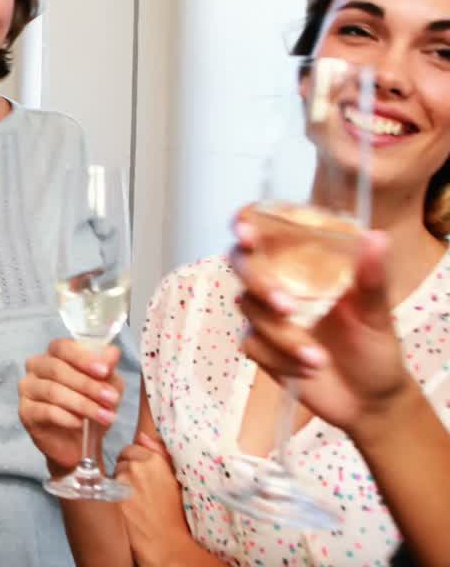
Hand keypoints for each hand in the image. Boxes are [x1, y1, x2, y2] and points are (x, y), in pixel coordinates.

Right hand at [18, 338, 123, 473]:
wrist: (79, 443)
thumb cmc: (90, 406)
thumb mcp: (107, 387)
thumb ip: (108, 370)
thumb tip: (112, 354)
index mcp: (54, 354)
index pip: (63, 347)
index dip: (83, 358)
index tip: (104, 371)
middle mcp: (36, 366)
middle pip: (57, 369)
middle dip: (87, 384)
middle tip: (111, 398)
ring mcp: (27, 389)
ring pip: (53, 391)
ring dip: (82, 404)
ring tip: (104, 416)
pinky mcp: (25, 411)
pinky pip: (45, 411)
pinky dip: (67, 417)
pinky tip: (81, 423)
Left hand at [115, 433, 191, 566]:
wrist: (165, 540)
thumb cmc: (175, 512)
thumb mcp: (175, 478)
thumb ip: (159, 452)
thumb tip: (142, 436)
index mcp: (154, 459)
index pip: (132, 448)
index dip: (135, 461)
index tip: (142, 473)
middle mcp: (136, 466)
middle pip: (121, 460)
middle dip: (127, 470)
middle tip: (139, 487)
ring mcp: (122, 480)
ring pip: (114, 474)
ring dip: (120, 481)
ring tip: (134, 498)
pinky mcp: (111, 494)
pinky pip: (107, 487)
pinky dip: (113, 494)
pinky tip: (126, 505)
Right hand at [230, 209, 411, 438]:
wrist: (367, 400)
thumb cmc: (376, 347)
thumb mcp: (378, 312)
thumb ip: (372, 276)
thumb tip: (376, 237)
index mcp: (308, 261)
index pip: (269, 227)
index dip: (250, 222)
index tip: (246, 230)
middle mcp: (281, 279)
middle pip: (243, 262)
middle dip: (260, 282)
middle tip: (287, 306)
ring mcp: (266, 312)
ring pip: (250, 308)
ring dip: (283, 336)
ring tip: (319, 360)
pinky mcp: (259, 342)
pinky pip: (252, 342)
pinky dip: (280, 358)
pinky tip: (308, 369)